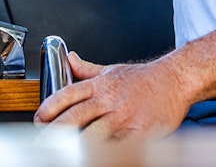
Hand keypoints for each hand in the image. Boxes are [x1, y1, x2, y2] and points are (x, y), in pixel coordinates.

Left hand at [34, 51, 191, 140]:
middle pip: (74, 118)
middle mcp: (109, 100)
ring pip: (92, 135)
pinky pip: (117, 146)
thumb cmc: (144, 78)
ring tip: (64, 154)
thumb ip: (87, 69)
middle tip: (43, 142)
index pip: (67, 95)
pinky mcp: (139, 133)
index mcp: (100, 85)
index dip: (49, 108)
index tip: (39, 119)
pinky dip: (105, 153)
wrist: (176, 80)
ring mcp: (123, 117)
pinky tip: (96, 156)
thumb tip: (69, 58)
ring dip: (76, 146)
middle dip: (55, 132)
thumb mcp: (112, 70)